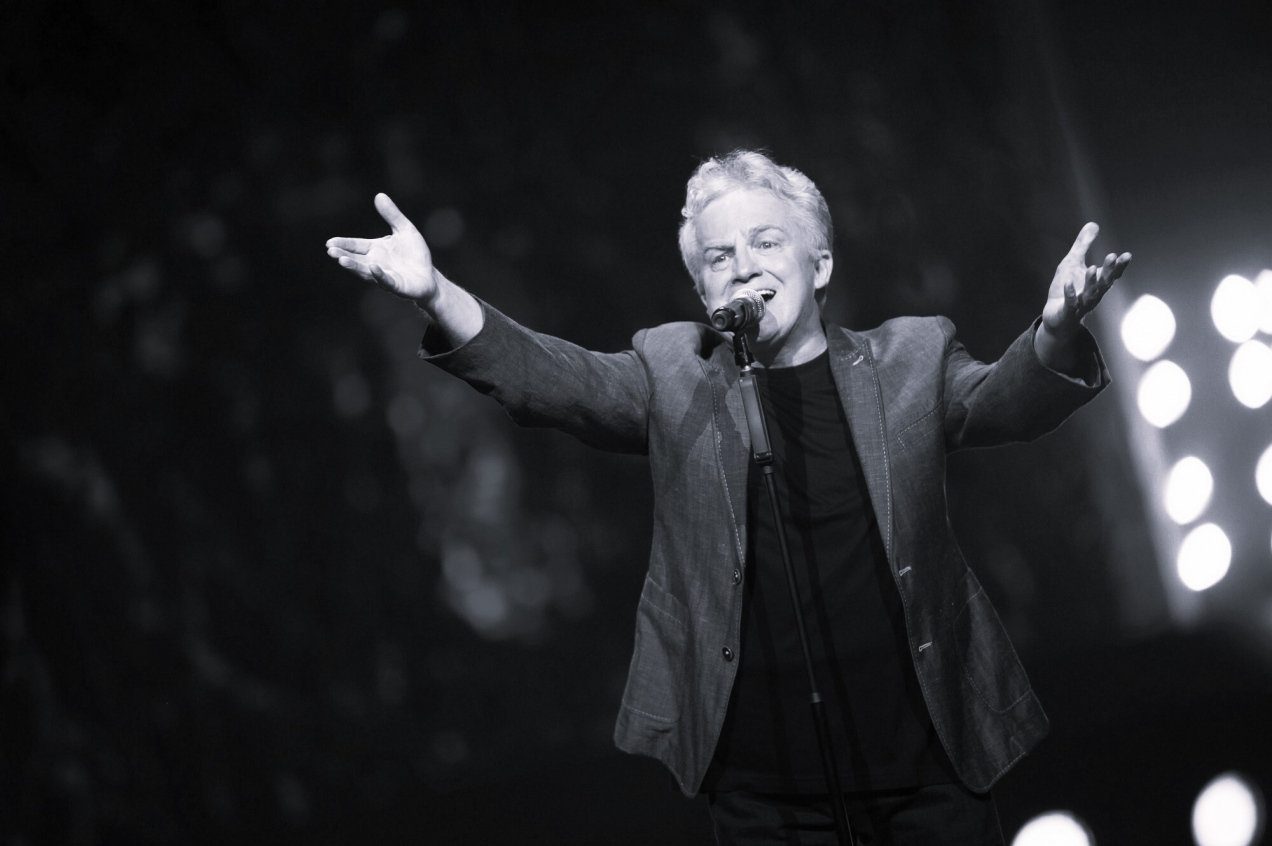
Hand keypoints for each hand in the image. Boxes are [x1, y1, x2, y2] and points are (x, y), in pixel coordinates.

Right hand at [326, 193, 436, 302]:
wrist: (429, 276)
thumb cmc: (414, 254)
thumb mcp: (405, 229)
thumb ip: (392, 215)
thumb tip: (379, 195)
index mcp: (375, 250)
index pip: (356, 246)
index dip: (343, 244)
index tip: (330, 242)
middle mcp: (376, 264)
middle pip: (356, 260)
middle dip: (344, 256)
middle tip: (331, 251)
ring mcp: (385, 276)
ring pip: (366, 272)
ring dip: (355, 266)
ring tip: (342, 260)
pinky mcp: (398, 286)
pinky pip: (387, 281)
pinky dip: (380, 275)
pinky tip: (373, 268)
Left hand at [1042, 222, 1130, 338]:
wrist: (1056, 317)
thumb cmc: (1066, 288)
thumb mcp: (1072, 263)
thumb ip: (1083, 245)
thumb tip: (1093, 224)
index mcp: (1097, 283)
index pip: (1111, 274)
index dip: (1119, 266)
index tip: (1127, 255)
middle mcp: (1093, 294)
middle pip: (1104, 283)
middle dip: (1108, 270)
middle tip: (1112, 256)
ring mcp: (1081, 304)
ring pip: (1090, 294)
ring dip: (1091, 282)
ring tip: (1092, 268)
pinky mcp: (1067, 312)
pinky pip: (1070, 304)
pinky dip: (1070, 294)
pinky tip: (1068, 283)